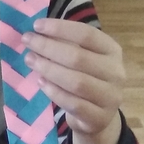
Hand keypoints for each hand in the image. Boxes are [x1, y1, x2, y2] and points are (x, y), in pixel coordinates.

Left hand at [22, 19, 124, 143]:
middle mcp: (116, 72)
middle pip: (79, 57)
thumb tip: (37, 31)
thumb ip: (65, 44)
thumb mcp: (83, 57)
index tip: (36, 25)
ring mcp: (110, 97)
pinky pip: (73, 104)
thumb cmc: (86, 78)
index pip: (87, 34)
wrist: (99, 116)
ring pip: (76, 81)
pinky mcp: (99, 118)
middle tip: (27, 42)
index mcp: (112, 50)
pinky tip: (41, 82)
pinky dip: (54, 92)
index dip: (60, 28)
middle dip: (48, 48)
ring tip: (30, 60)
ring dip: (49, 69)